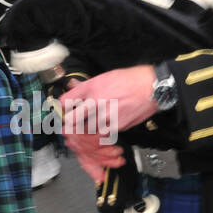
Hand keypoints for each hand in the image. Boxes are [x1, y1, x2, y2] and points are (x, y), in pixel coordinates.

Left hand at [60, 66, 158, 181]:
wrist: (152, 87)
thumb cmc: (130, 80)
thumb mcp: (104, 77)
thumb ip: (86, 86)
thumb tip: (71, 88)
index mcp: (91, 88)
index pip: (66, 102)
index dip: (61, 109)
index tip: (61, 113)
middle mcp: (96, 102)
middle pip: (73, 121)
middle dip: (71, 125)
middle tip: (70, 127)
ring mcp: (107, 116)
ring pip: (87, 130)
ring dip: (87, 131)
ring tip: (90, 128)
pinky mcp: (117, 126)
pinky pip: (103, 135)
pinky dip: (102, 134)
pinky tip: (105, 128)